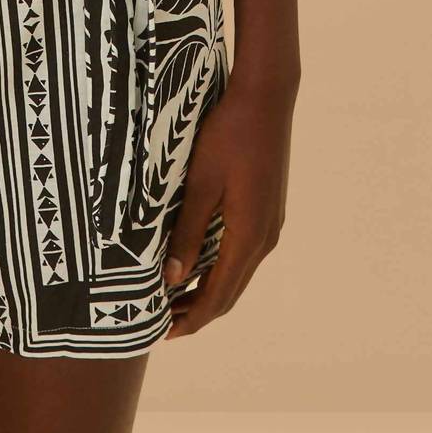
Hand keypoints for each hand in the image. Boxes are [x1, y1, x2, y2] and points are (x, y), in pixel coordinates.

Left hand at [161, 72, 295, 337]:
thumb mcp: (200, 184)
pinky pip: (241, 254)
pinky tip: (198, 265)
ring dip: (208, 291)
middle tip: (162, 325)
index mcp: (248, 237)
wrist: (266, 99)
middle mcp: (264, 237)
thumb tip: (173, 280)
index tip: (163, 334)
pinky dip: (219, 270)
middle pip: (230, 291)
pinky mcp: (266, 209)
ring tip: (174, 300)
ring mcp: (269, 224)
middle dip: (197, 312)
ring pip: (237, 273)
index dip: (191, 319)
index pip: (218, 295)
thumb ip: (187, 233)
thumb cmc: (227, 136)